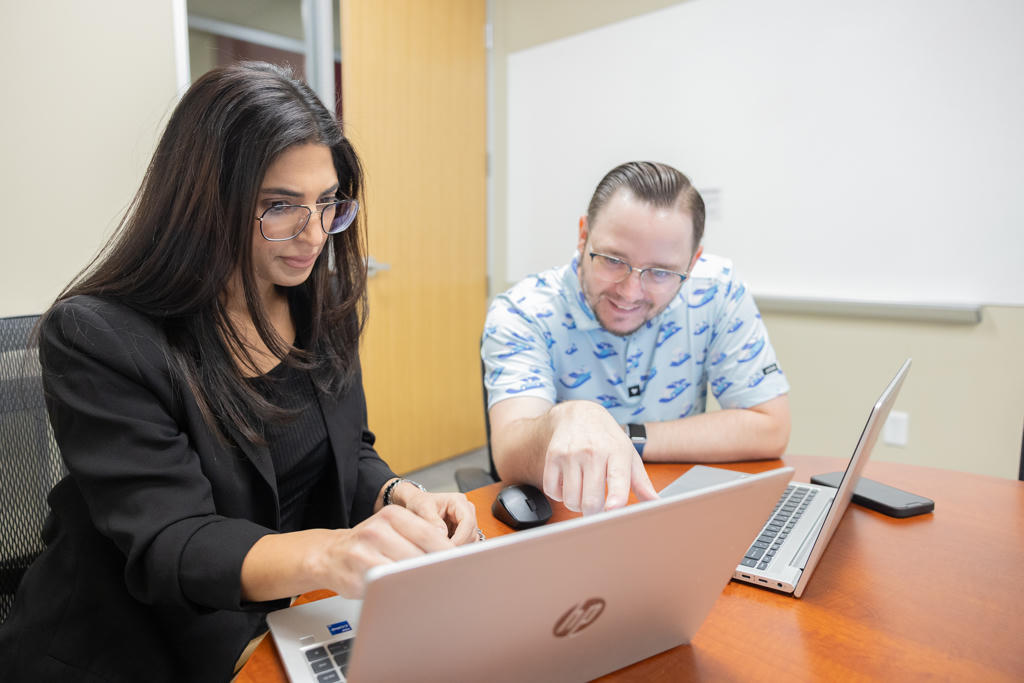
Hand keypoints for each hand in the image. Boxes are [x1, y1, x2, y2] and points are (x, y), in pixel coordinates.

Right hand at [316, 505, 453, 597]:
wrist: (330, 555)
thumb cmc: (369, 544)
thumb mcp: (392, 529)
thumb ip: (419, 537)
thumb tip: (452, 557)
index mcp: (392, 515)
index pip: (430, 533)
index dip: (448, 552)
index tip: (460, 564)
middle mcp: (377, 530)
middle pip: (420, 554)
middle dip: (436, 569)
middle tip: (449, 579)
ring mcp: (365, 553)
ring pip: (405, 571)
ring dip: (420, 581)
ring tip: (431, 587)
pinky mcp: (357, 575)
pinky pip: (387, 586)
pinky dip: (401, 591)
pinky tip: (407, 593)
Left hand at [394, 485, 479, 545]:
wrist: (417, 503)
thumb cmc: (420, 502)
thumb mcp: (422, 508)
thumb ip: (432, 520)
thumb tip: (443, 535)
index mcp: (458, 501)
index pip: (468, 521)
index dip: (461, 537)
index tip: (448, 547)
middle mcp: (466, 511)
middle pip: (472, 532)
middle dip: (459, 545)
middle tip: (443, 554)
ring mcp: (467, 521)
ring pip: (471, 540)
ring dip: (459, 548)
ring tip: (442, 552)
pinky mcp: (464, 531)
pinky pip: (466, 543)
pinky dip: (457, 549)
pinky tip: (444, 549)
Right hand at [541, 401, 657, 514]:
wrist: (579, 414)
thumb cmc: (607, 439)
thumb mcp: (628, 454)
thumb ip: (641, 482)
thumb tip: (655, 503)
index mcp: (617, 451)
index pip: (617, 479)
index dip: (615, 499)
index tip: (612, 511)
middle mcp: (593, 452)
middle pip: (590, 500)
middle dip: (595, 513)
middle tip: (598, 509)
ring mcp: (570, 454)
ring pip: (571, 499)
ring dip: (577, 505)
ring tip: (583, 495)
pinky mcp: (552, 456)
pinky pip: (552, 490)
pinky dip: (560, 495)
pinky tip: (568, 485)